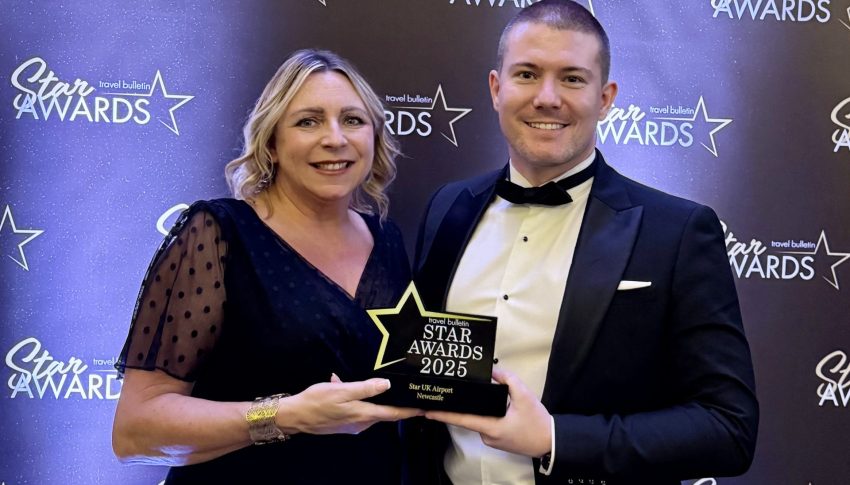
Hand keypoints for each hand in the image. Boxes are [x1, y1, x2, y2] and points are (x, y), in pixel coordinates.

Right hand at [277, 375, 422, 435]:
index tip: (424, 408)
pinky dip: (355, 398)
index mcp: (363, 415)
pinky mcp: (342, 423)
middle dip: (393, 402)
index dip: (409, 411)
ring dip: (370, 397)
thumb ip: (365, 388)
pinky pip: (356, 409)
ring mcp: (351, 425)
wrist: (294, 416)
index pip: (393, 414)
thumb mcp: (342, 390)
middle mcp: (360, 423)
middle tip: (404, 390)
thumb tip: (387, 385)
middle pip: (383, 413)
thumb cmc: (317, 401)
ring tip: (370, 381)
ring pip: (368, 410)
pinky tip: (343, 385)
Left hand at [425, 367, 551, 456]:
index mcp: (491, 427)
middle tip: (444, 393)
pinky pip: (485, 423)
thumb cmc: (537, 421)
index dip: (443, 415)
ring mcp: (491, 439)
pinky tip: (486, 403)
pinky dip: (483, 413)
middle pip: (467, 419)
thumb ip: (508, 380)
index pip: (462, 420)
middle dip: (456, 407)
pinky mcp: (496, 439)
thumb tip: (493, 370)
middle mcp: (487, 436)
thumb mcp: (525, 396)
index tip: (427, 410)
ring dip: (474, 409)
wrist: (550, 442)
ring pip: (477, 420)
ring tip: (467, 393)